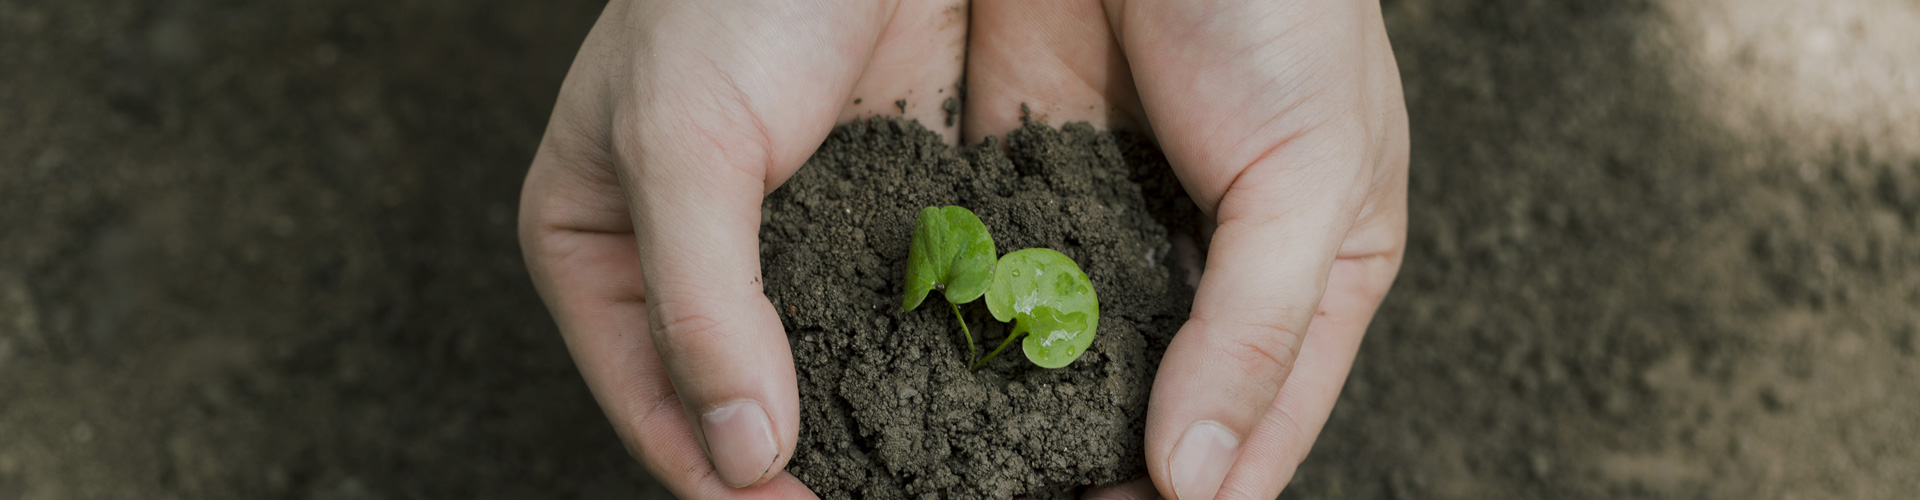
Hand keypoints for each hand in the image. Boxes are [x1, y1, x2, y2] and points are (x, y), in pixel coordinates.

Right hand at [518, 0, 966, 495]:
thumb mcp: (684, 144)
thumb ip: (700, 303)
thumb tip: (739, 451)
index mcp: (597, 251)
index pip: (652, 406)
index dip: (719, 477)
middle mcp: (689, 266)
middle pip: (738, 406)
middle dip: (802, 469)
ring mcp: (789, 249)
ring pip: (826, 377)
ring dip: (877, 436)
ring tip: (945, 487)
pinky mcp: (876, 222)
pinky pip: (898, 319)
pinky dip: (931, 370)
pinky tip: (981, 415)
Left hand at [961, 1, 1407, 498]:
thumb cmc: (1283, 9)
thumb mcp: (1312, 176)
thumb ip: (1255, 330)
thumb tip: (1198, 482)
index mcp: (1310, 278)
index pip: (1258, 426)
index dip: (1198, 491)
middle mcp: (1208, 268)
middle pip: (1155, 409)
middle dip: (1097, 470)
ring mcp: (1113, 225)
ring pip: (1067, 361)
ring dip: (1021, 423)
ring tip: (962, 482)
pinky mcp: (1028, 175)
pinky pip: (998, 280)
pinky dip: (966, 337)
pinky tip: (924, 394)